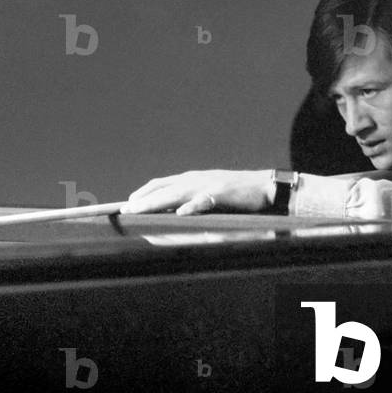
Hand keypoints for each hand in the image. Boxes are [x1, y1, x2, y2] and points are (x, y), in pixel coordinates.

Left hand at [122, 170, 273, 215]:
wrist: (265, 186)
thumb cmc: (237, 193)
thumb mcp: (209, 192)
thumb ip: (191, 199)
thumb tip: (171, 212)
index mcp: (192, 178)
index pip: (161, 183)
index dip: (143, 192)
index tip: (128, 202)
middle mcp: (196, 178)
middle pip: (163, 188)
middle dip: (143, 199)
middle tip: (126, 209)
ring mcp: (208, 184)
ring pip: (177, 193)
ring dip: (157, 202)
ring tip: (140, 210)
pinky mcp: (223, 192)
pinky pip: (203, 200)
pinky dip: (191, 206)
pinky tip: (180, 214)